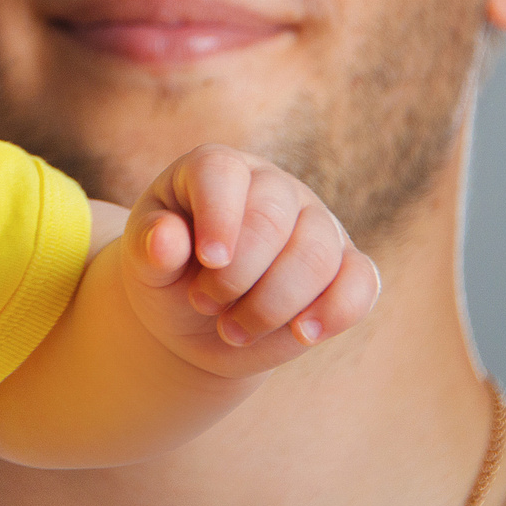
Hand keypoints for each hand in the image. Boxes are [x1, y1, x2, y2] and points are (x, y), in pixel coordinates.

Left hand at [120, 144, 379, 379]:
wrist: (198, 321)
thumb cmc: (167, 277)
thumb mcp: (143, 264)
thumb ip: (150, 247)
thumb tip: (166, 239)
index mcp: (216, 170)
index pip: (222, 173)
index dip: (218, 217)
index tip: (208, 261)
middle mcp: (272, 186)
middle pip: (272, 219)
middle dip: (236, 276)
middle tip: (205, 305)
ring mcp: (315, 223)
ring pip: (317, 255)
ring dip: (272, 305)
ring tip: (233, 330)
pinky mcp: (346, 266)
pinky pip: (361, 282)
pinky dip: (336, 311)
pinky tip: (302, 334)